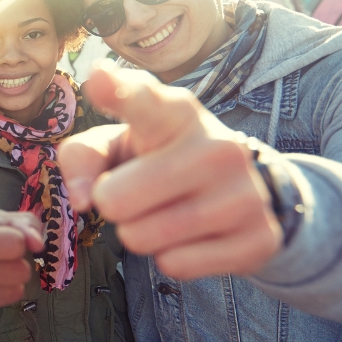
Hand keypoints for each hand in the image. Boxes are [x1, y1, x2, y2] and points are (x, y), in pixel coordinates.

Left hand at [56, 63, 282, 278]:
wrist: (238, 191)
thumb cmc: (155, 159)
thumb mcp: (115, 145)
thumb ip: (81, 157)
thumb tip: (83, 200)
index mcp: (175, 112)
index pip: (144, 100)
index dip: (117, 91)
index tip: (97, 77)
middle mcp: (216, 146)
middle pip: (113, 199)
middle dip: (111, 205)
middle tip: (137, 192)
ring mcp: (245, 192)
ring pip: (141, 238)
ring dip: (138, 234)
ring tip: (164, 212)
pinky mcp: (259, 237)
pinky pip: (175, 265)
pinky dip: (170, 258)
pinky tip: (192, 236)